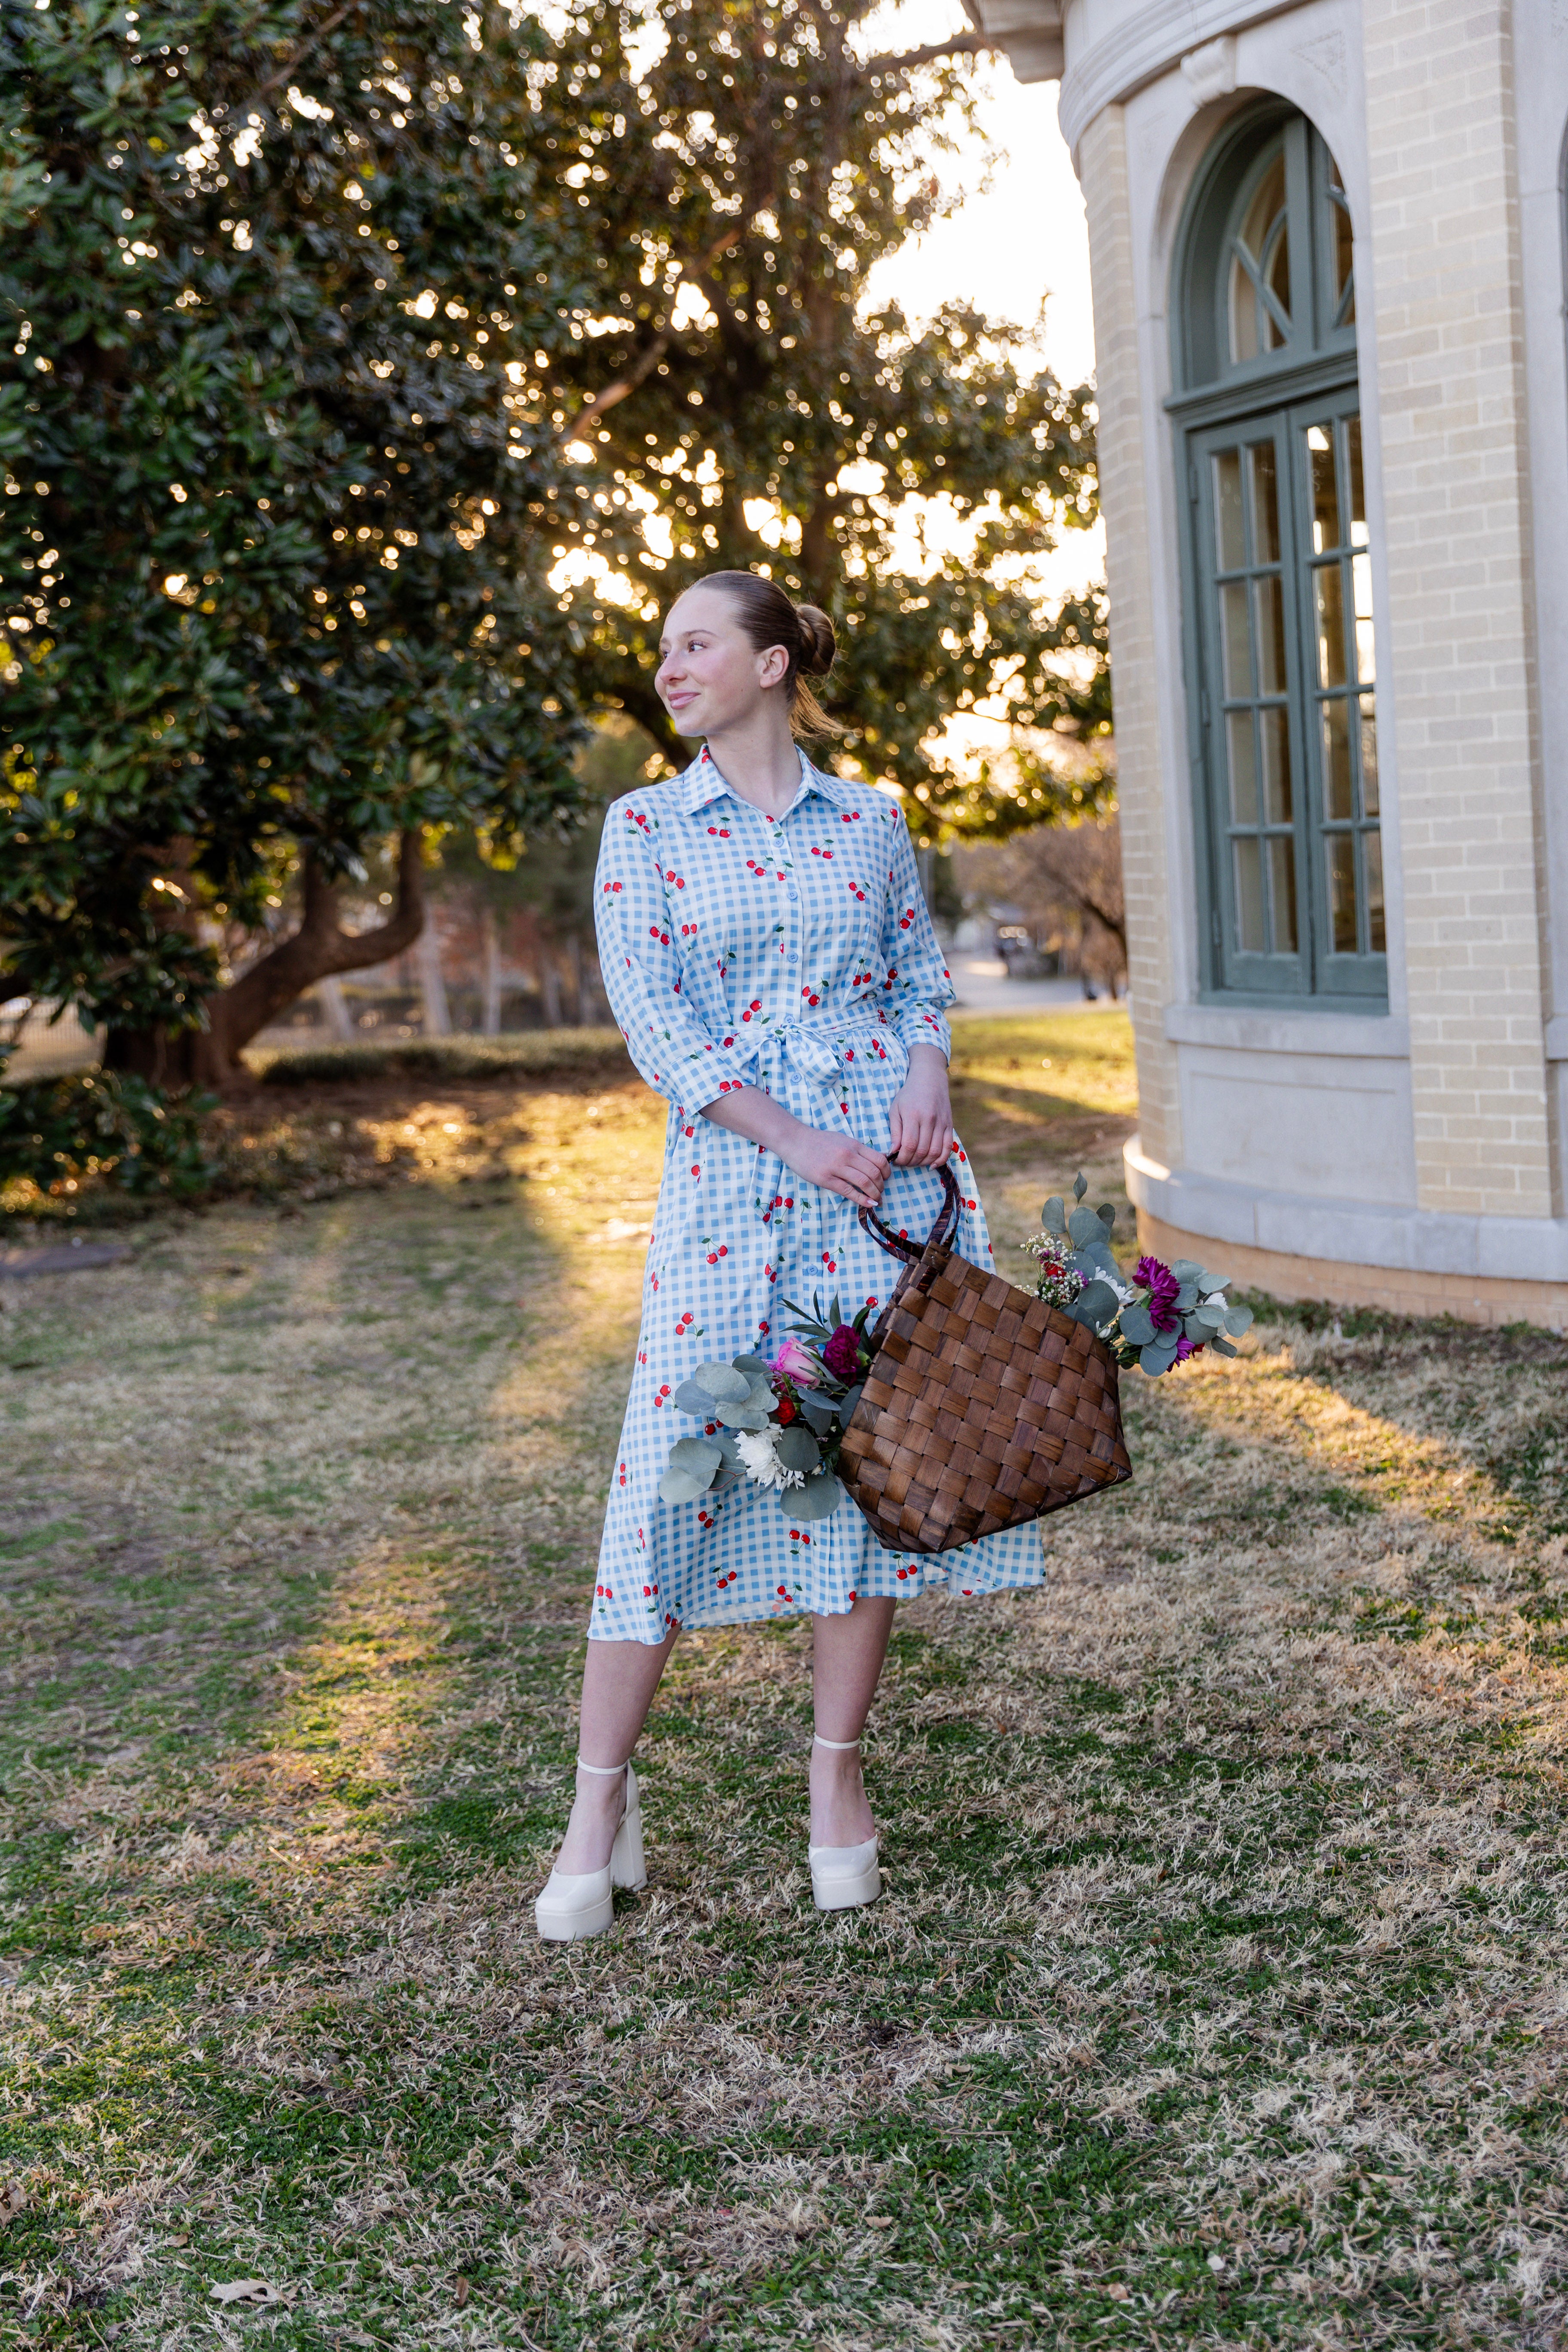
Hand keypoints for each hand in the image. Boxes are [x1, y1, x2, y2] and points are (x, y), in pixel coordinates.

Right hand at [782, 1125, 890, 1208]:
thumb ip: (858, 1150)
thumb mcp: (842, 1140)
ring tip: (876, 1199)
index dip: (887, 1172)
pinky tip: (869, 1204)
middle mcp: (847, 1155)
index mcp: (853, 1145)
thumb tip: (876, 1161)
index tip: (886, 1178)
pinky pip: (848, 1191)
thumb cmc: (819, 1141)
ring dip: (874, 1193)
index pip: (879, 1159)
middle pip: (874, 1172)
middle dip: (881, 1185)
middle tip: (881, 1192)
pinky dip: (862, 1199)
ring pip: (864, 1182)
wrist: (795, 1141)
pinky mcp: (825, 1179)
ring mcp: (836, 1167)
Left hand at [887, 1043, 954, 1168]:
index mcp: (913, 1115)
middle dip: (911, 1162)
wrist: (929, 1079)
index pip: (909, 1146)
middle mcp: (929, 1120)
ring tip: (915, 1161)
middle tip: (904, 1161)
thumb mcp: (896, 1109)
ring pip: (935, 1152)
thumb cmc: (908, 1094)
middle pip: (922, 1151)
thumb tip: (894, 1152)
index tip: (896, 1160)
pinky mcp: (949, 1125)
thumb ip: (895, 1131)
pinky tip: (932, 1164)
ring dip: (924, 1162)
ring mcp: (941, 1123)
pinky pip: (948, 1147)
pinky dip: (941, 1159)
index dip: (902, 1158)